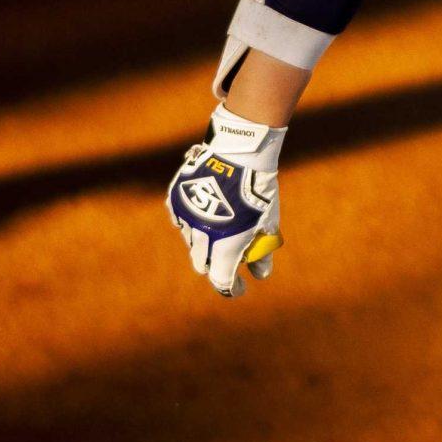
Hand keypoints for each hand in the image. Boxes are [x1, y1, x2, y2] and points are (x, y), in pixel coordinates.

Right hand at [168, 105, 285, 296]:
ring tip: (219, 227)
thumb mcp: (267, 223)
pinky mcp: (175, 201)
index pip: (222, 279)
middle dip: (214, 266)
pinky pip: (180, 221)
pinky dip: (191, 223)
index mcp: (225, 245)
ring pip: (192, 242)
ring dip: (203, 243)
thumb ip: (262, 252)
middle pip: (202, 264)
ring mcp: (185, 218)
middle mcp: (201, 236)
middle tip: (226, 261)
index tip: (238, 288)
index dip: (231, 288)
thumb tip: (261, 274)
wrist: (238, 154)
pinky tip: (203, 213)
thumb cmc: (258, 190)